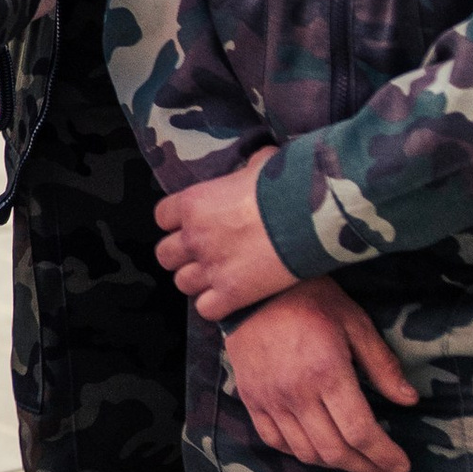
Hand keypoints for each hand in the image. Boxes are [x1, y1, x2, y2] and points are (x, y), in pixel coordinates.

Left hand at [155, 155, 296, 318]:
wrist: (310, 216)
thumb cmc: (286, 185)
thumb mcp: (261, 164)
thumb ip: (248, 168)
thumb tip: (258, 162)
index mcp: (194, 203)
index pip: (162, 217)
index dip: (177, 223)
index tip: (194, 225)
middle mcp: (194, 236)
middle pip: (165, 255)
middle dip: (182, 256)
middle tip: (206, 254)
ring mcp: (210, 267)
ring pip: (182, 283)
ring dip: (198, 281)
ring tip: (220, 276)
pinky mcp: (231, 294)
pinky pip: (206, 309)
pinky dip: (216, 306)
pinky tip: (232, 296)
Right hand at [224, 282, 418, 471]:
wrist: (252, 288)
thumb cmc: (310, 299)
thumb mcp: (354, 322)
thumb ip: (381, 364)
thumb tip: (409, 400)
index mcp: (327, 373)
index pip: (360, 432)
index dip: (384, 456)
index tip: (402, 465)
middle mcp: (296, 393)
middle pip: (335, 451)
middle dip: (366, 467)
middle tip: (384, 467)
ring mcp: (270, 399)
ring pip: (305, 452)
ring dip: (335, 464)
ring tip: (355, 459)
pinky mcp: (250, 398)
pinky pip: (274, 441)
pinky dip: (298, 452)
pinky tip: (316, 447)